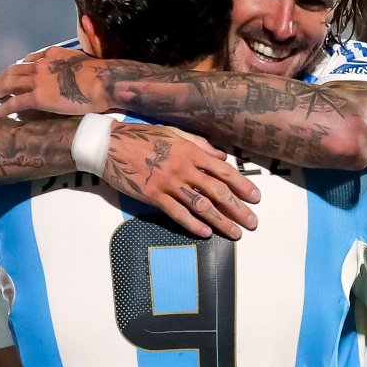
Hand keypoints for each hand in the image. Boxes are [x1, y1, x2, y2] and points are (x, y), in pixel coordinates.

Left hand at [0, 48, 108, 117]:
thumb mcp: (89, 60)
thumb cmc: (104, 74)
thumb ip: (80, 61)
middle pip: (15, 70)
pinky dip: (2, 107)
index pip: (31, 60)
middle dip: (0, 78)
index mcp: (54, 54)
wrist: (104, 81)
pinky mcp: (39, 97)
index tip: (12, 73)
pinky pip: (15, 102)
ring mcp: (39, 80)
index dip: (19, 67)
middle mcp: (42, 64)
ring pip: (9, 83)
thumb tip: (83, 58)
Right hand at [103, 122, 259, 239]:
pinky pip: (177, 213)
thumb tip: (222, 155)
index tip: (256, 197)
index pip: (224, 171)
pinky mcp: (153, 196)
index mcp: (191, 152)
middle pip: (217, 192)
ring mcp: (168, 183)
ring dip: (220, 221)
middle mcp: (184, 168)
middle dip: (238, 208)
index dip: (242, 185)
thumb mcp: (175, 133)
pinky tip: (205, 233)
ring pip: (200, 206)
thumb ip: (200, 144)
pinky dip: (192, 224)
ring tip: (235, 233)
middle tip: (252, 222)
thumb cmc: (144, 137)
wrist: (110, 145)